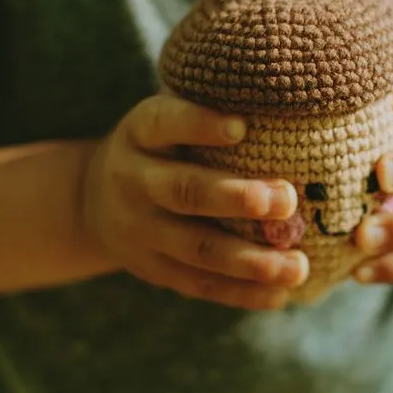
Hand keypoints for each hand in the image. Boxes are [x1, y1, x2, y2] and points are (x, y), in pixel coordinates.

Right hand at [82, 93, 308, 308]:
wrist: (95, 199)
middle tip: (286, 200)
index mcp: (139, 134)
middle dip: (235, 198)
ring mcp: (138, 231)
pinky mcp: (151, 268)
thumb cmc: (155, 149)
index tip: (242, 126)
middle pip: (183, 191)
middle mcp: (132, 181)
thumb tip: (278, 96)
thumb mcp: (161, 121)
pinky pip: (197, 284)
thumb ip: (201, 111)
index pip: (164, 122)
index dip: (199, 124)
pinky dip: (239, 292)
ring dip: (249, 261)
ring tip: (297, 267)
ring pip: (195, 248)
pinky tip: (279, 295)